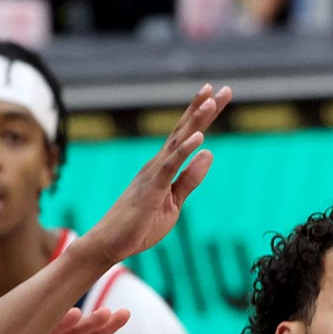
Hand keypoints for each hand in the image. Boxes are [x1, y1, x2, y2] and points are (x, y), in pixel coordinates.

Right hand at [77, 83, 231, 263]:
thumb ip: (190, 179)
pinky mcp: (151, 188)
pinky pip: (170, 166)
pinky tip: (199, 137)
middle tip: (223, 89)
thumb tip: (209, 154)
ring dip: (195, 121)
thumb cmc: (138, 226)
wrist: (109, 244)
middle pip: (184, 131)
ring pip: (177, 141)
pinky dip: (184, 150)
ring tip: (211, 101)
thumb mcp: (174, 202)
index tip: (219, 97)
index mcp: (164, 167)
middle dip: (203, 109)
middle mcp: (158, 164)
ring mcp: (153, 174)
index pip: (187, 136)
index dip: (204, 117)